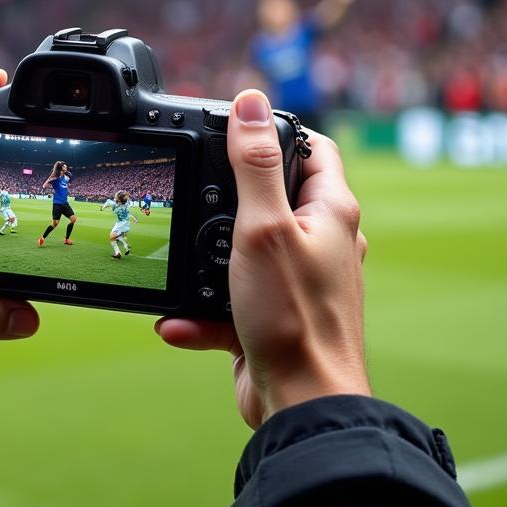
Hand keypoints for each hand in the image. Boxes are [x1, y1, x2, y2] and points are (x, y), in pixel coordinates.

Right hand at [156, 89, 368, 428]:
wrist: (300, 404)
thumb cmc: (292, 316)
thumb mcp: (262, 226)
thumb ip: (254, 164)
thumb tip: (252, 102)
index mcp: (329, 213)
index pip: (315, 149)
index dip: (277, 131)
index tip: (235, 130)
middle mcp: (321, 243)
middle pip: (273, 197)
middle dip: (227, 197)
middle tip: (192, 192)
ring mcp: (298, 282)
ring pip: (243, 252)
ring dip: (205, 262)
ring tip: (176, 264)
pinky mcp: (274, 317)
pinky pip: (230, 301)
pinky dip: (202, 310)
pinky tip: (176, 322)